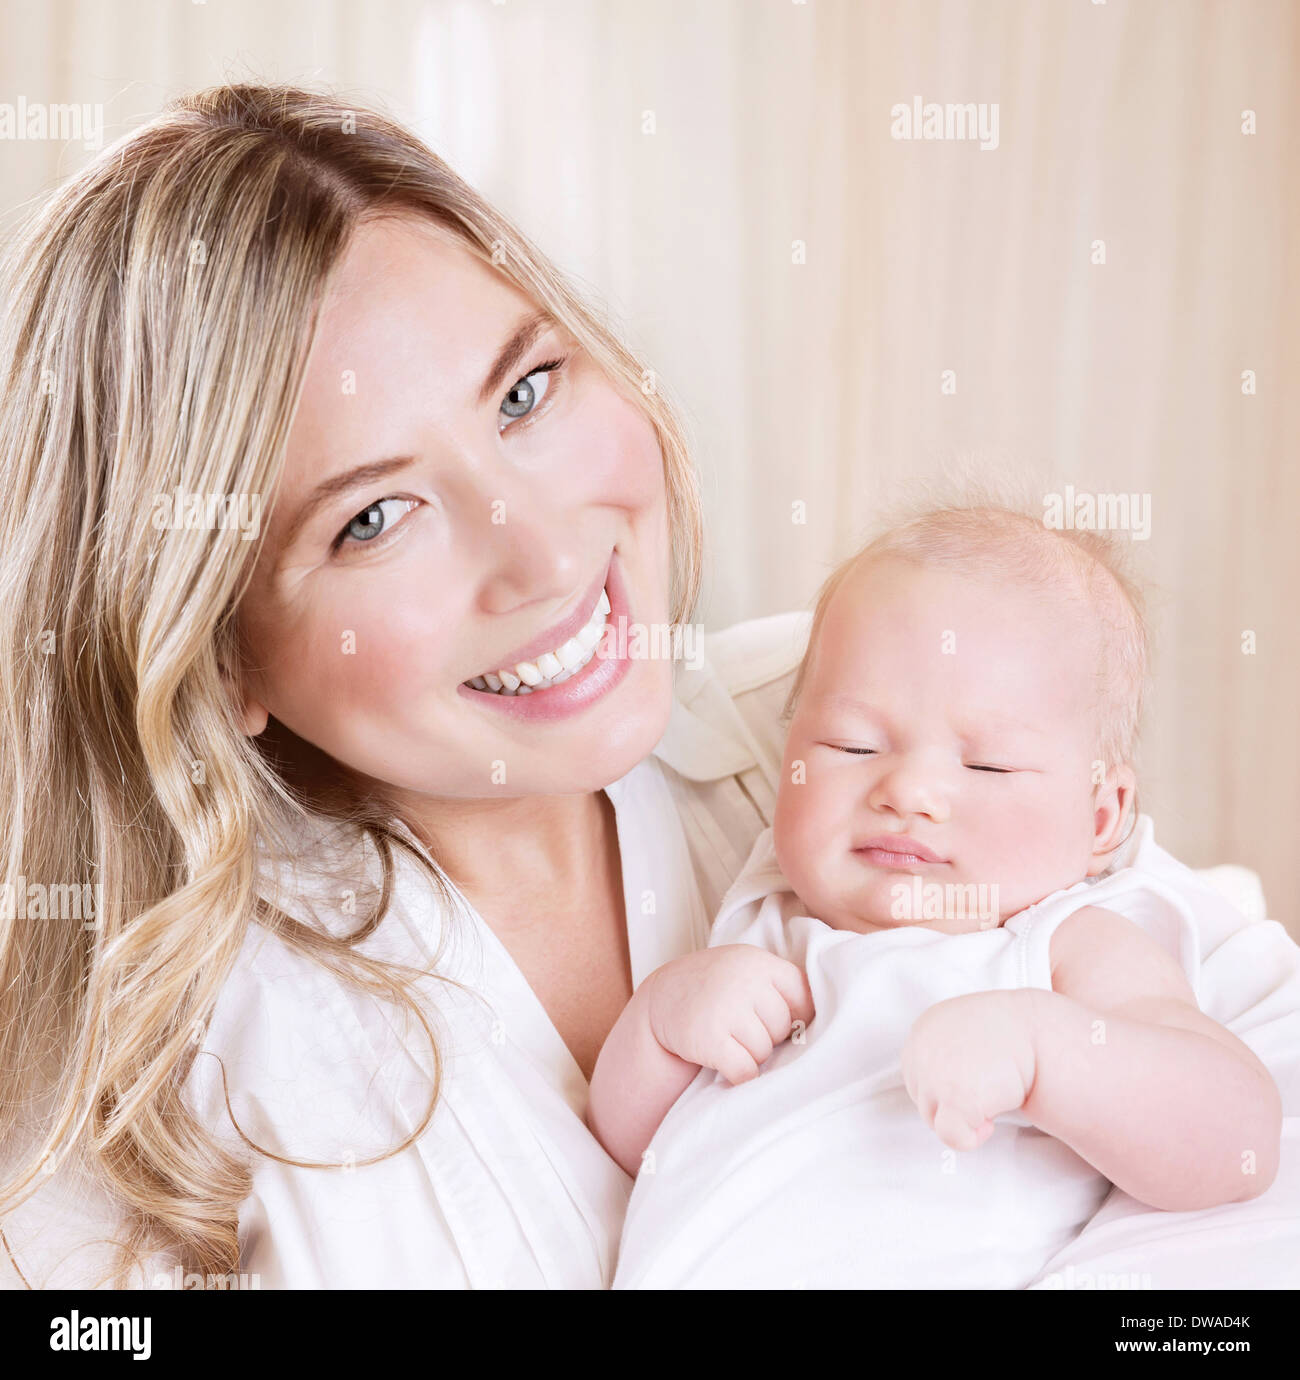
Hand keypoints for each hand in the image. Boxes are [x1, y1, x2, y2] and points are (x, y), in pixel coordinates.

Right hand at [642, 944, 814, 1085]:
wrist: (662, 1000)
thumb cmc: (716, 990)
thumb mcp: (746, 971)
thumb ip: (780, 988)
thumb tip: (824, 1027)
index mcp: (758, 962)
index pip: (803, 997)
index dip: (794, 1015)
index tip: (776, 1019)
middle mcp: (743, 981)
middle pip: (783, 1028)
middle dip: (767, 1036)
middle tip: (742, 1028)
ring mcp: (725, 1009)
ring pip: (764, 1052)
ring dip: (750, 1055)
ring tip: (729, 1039)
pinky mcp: (709, 1039)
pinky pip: (745, 1071)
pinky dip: (738, 1075)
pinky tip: (723, 1062)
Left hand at [901, 990, 1037, 1150]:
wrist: (1043, 1034)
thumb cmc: (1012, 1036)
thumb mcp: (964, 1028)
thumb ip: (942, 1048)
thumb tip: (933, 1083)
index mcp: (924, 1029)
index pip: (917, 1074)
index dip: (947, 1086)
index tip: (975, 1079)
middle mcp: (921, 1049)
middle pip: (922, 1098)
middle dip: (952, 1103)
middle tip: (987, 1088)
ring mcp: (934, 1074)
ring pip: (934, 1119)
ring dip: (964, 1117)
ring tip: (992, 1097)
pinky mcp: (954, 1098)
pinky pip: (951, 1136)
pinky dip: (970, 1138)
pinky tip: (991, 1122)